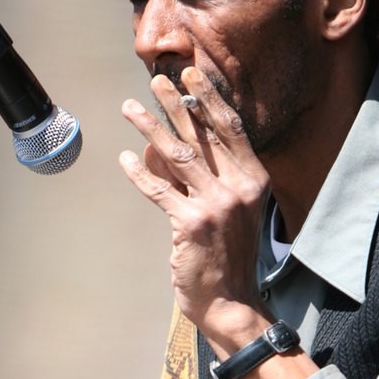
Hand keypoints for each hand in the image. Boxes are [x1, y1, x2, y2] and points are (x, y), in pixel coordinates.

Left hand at [120, 67, 272, 355]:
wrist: (231, 302)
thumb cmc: (227, 259)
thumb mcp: (227, 213)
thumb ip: (200, 180)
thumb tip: (161, 150)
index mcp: (254, 181)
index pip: (230, 130)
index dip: (209, 99)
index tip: (191, 75)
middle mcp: (240, 188)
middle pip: (203, 135)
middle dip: (177, 103)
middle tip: (156, 80)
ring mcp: (217, 205)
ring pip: (178, 155)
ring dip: (150, 128)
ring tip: (130, 107)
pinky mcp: (192, 223)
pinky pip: (159, 190)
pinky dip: (139, 173)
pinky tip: (124, 159)